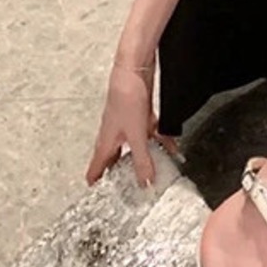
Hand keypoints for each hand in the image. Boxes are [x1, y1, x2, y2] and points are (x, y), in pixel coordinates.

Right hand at [85, 56, 179, 188]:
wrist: (134, 69)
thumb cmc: (125, 98)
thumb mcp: (136, 136)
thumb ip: (142, 161)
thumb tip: (145, 183)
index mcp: (106, 143)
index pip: (95, 169)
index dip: (96, 183)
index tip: (99, 197)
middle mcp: (114, 135)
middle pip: (115, 160)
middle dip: (122, 174)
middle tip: (128, 188)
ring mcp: (127, 124)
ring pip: (135, 146)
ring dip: (145, 157)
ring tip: (156, 171)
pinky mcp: (139, 114)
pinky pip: (149, 133)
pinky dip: (159, 140)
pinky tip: (171, 146)